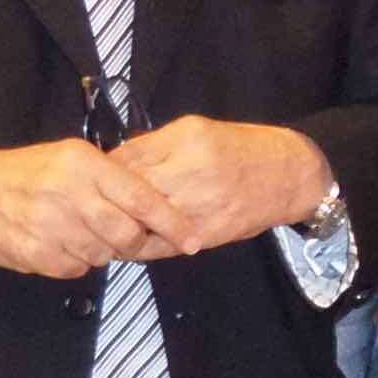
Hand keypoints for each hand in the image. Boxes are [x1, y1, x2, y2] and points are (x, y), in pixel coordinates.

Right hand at [0, 138, 191, 277]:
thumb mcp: (68, 157)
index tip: (193, 238)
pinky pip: (77, 268)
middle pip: (127, 233)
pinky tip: (59, 242)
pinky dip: (76, 261)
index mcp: (83, 164)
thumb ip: (109, 177)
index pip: (141, 196)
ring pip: (104, 254)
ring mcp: (52, 226)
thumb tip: (153, 203)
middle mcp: (69, 193)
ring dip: (102, 249)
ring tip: (80, 231)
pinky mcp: (38, 254)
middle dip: (136, 242)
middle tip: (130, 238)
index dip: (172, 221)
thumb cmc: (24, 173)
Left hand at [111, 118, 332, 257]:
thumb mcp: (196, 129)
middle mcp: (191, 174)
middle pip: (130, 193)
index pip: (126, 159)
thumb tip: (115, 160)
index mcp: (185, 142)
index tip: (90, 178)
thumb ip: (154, 144)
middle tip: (88, 207)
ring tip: (102, 229)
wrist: (289, 175)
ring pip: (142, 223)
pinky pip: (162, 246)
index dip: (103, 172)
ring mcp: (199, 208)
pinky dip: (141, 247)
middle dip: (107, 202)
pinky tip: (128, 244)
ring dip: (119, 228)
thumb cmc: (241, 148)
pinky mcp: (207, 234)